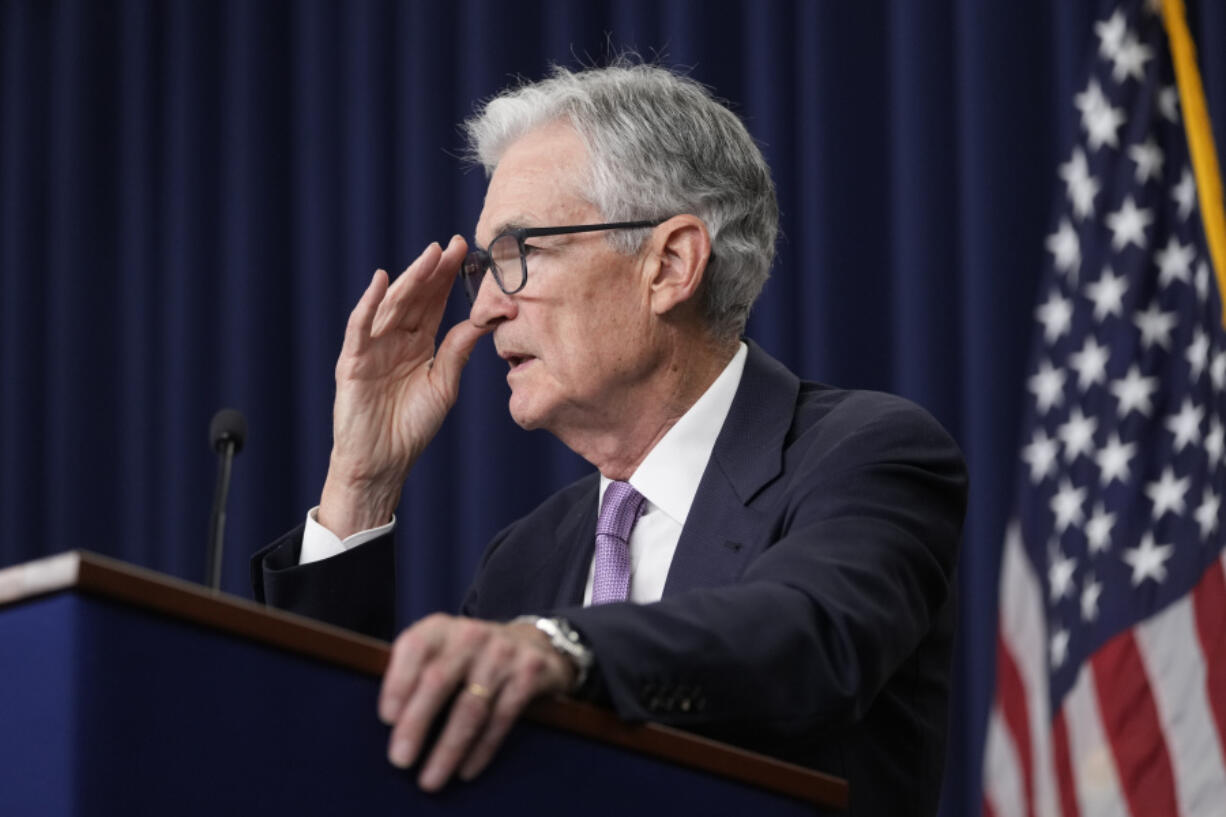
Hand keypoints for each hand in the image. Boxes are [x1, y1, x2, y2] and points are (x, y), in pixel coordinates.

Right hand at [319, 237, 490, 537]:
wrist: (384, 463)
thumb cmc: (412, 428)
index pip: (434, 303)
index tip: (466, 252)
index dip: (447, 278)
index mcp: (418, 344)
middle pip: (415, 297)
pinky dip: (369, 304)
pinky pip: (360, 328)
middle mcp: (395, 340)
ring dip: (409, 279)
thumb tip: (483, 321)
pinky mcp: (353, 362)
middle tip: (452, 245)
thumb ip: (457, 352)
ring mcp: (372, 348)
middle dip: (433, 271)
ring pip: (392, 306)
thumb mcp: (444, 385)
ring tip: (428, 256)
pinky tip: (382, 282)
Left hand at [378, 614, 575, 790]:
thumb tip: (391, 721)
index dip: (398, 682)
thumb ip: (416, 672)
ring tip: (431, 778)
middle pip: (438, 680)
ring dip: (449, 748)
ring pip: (470, 707)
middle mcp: (471, 635)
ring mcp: (503, 653)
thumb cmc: (471, 657)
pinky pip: (501, 718)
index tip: (387, 719)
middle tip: (400, 759)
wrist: (531, 644)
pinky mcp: (529, 674)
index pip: (414, 647)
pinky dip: (482, 748)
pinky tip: (466, 770)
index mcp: (441, 628)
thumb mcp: (442, 650)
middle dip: (416, 723)